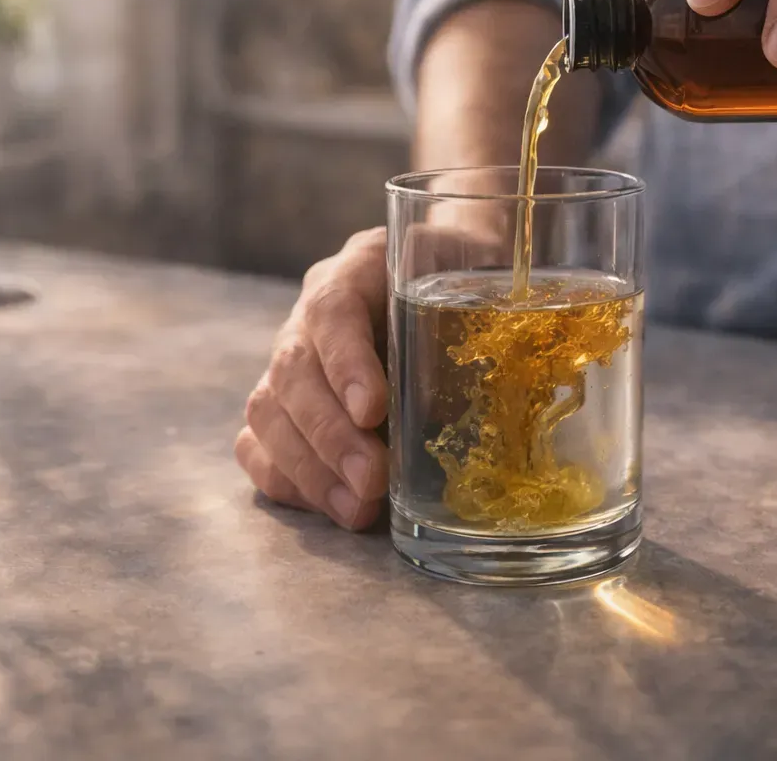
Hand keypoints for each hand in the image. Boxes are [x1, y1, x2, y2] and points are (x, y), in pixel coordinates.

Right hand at [235, 220, 505, 529]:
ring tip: (357, 509)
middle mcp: (311, 311)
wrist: (448, 271)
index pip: (333, 309)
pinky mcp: (282, 404)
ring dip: (311, 468)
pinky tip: (331, 506)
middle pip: (293, 370)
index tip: (374, 411)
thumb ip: (484, 317)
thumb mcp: (479, 283)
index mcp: (359, 268)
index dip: (346, 363)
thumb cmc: (469, 281)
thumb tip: (518, 380)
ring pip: (269, 411)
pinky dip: (289, 480)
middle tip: (372, 481)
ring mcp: (289, 358)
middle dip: (330, 435)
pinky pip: (258, 444)